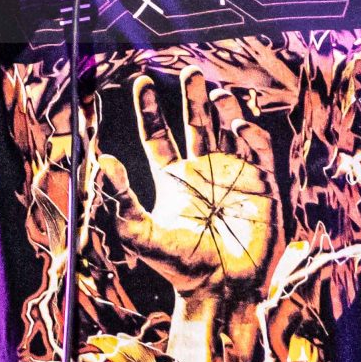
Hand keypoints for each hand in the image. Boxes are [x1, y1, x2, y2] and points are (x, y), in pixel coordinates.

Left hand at [91, 70, 281, 361]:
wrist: (220, 290)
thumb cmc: (179, 267)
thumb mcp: (139, 234)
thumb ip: (119, 199)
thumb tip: (100, 162)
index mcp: (173, 181)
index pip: (158, 137)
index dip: (149, 111)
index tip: (139, 82)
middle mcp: (202, 173)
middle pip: (196, 125)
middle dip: (192, 98)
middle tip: (189, 71)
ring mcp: (232, 177)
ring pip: (228, 132)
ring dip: (224, 110)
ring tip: (215, 91)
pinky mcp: (260, 187)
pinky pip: (257, 151)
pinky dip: (249, 134)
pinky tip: (236, 123)